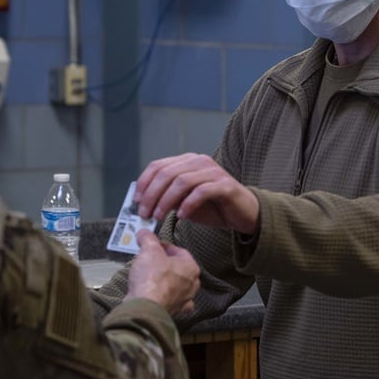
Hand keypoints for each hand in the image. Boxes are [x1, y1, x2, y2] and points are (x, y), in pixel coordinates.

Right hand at [125, 230, 198, 314]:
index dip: (163, 246)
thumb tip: (144, 233)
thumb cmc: (153, 278)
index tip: (152, 245)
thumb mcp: (149, 250)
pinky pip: (169, 300)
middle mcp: (191, 285)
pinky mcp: (172, 311)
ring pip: (175, 285)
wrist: (145, 306)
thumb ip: (148, 238)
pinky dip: (163, 296)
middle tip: (149, 259)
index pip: (179, 251)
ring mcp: (183, 300)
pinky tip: (155, 294)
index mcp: (191, 267)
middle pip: (177, 268)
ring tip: (148, 275)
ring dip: (164, 280)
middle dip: (163, 263)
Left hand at [133, 153, 259, 235]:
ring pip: (182, 181)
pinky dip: (188, 204)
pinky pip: (201, 191)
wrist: (243, 213)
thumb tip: (144, 203)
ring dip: (166, 201)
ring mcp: (213, 171)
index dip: (144, 183)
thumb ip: (167, 198)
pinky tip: (182, 216)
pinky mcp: (225, 185)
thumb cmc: (211, 207)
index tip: (135, 201)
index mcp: (186, 161)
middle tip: (144, 213)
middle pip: (167, 173)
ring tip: (159, 216)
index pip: (158, 166)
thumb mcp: (183, 202)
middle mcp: (199, 162)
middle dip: (152, 194)